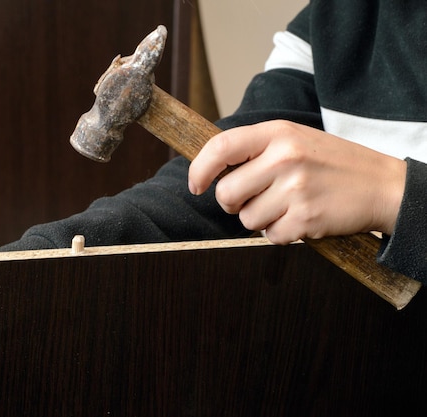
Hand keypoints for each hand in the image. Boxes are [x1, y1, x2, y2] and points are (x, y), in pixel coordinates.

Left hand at [188, 120, 406, 243]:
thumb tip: (212, 172)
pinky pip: (270, 237)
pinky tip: (301, 218)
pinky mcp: (306, 219)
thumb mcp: (295, 139)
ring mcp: (296, 189)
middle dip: (233, 203)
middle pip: (226, 194)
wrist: (383, 185)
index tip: (196, 185)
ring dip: (260, 219)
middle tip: (254, 198)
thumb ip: (256, 150)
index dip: (199, 169)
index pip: (220, 147)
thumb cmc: (332, 163)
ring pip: (246, 219)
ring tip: (287, 205)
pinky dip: (281, 233)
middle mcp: (284, 158)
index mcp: (278, 133)